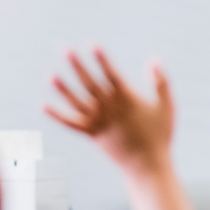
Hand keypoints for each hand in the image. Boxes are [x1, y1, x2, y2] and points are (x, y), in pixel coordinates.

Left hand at [45, 48, 175, 173]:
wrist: (147, 164)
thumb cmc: (160, 133)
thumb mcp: (167, 106)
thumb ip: (161, 82)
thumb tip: (153, 59)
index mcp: (128, 99)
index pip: (112, 74)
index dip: (102, 59)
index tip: (93, 44)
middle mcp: (110, 109)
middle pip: (89, 83)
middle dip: (77, 66)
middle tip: (65, 49)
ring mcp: (99, 122)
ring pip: (77, 102)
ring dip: (62, 88)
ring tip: (50, 74)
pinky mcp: (91, 134)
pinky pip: (71, 123)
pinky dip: (56, 115)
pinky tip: (42, 105)